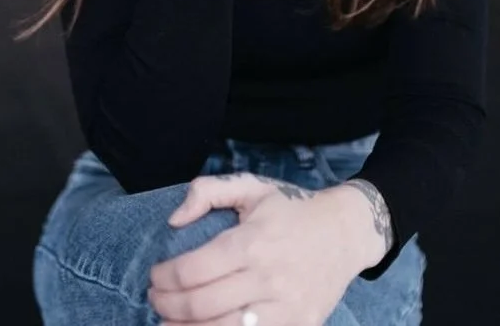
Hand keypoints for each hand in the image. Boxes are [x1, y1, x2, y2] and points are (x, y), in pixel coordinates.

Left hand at [148, 173, 358, 325]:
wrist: (345, 232)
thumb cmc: (292, 208)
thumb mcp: (252, 186)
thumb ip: (208, 191)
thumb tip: (174, 220)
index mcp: (253, 241)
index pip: (193, 270)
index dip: (164, 277)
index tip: (155, 276)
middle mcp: (267, 277)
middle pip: (201, 305)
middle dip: (166, 305)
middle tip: (155, 299)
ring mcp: (285, 308)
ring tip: (168, 321)